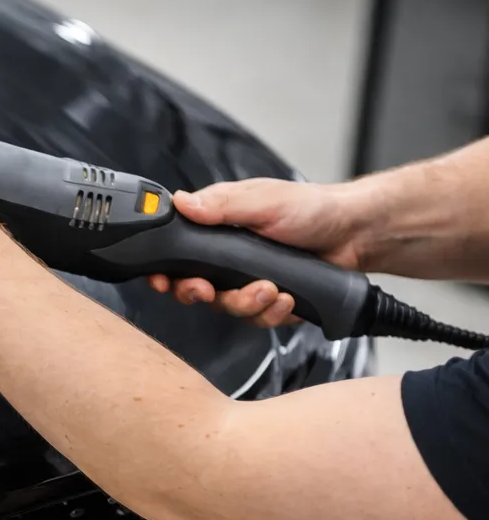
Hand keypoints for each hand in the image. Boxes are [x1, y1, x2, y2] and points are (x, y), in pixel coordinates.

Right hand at [147, 178, 369, 327]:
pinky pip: (256, 319)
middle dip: (201, 294)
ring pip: (226, 308)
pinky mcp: (268, 302)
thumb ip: (221, 205)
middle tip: (209, 290)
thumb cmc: (312, 209)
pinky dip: (271, 313)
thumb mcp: (263, 199)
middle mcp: (226, 258)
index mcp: (216, 229)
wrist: (356, 234)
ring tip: (270, 289)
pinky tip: (287, 298)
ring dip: (245, 303)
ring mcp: (246, 281)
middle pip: (194, 289)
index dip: (165, 272)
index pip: (176, 255)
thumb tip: (180, 202)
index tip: (163, 281)